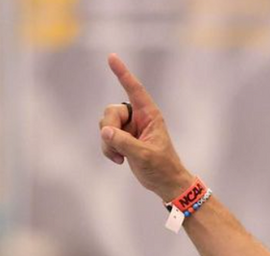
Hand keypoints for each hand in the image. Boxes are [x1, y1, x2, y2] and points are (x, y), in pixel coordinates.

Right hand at [98, 54, 192, 200]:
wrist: (165, 184)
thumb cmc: (162, 168)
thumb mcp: (144, 155)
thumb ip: (124, 142)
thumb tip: (105, 131)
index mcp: (150, 115)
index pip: (135, 90)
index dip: (123, 74)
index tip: (111, 57)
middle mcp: (138, 118)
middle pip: (111, 110)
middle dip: (109, 128)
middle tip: (117, 146)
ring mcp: (129, 128)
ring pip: (105, 124)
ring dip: (108, 142)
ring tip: (121, 157)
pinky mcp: (122, 139)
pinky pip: (105, 137)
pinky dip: (107, 149)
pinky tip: (119, 160)